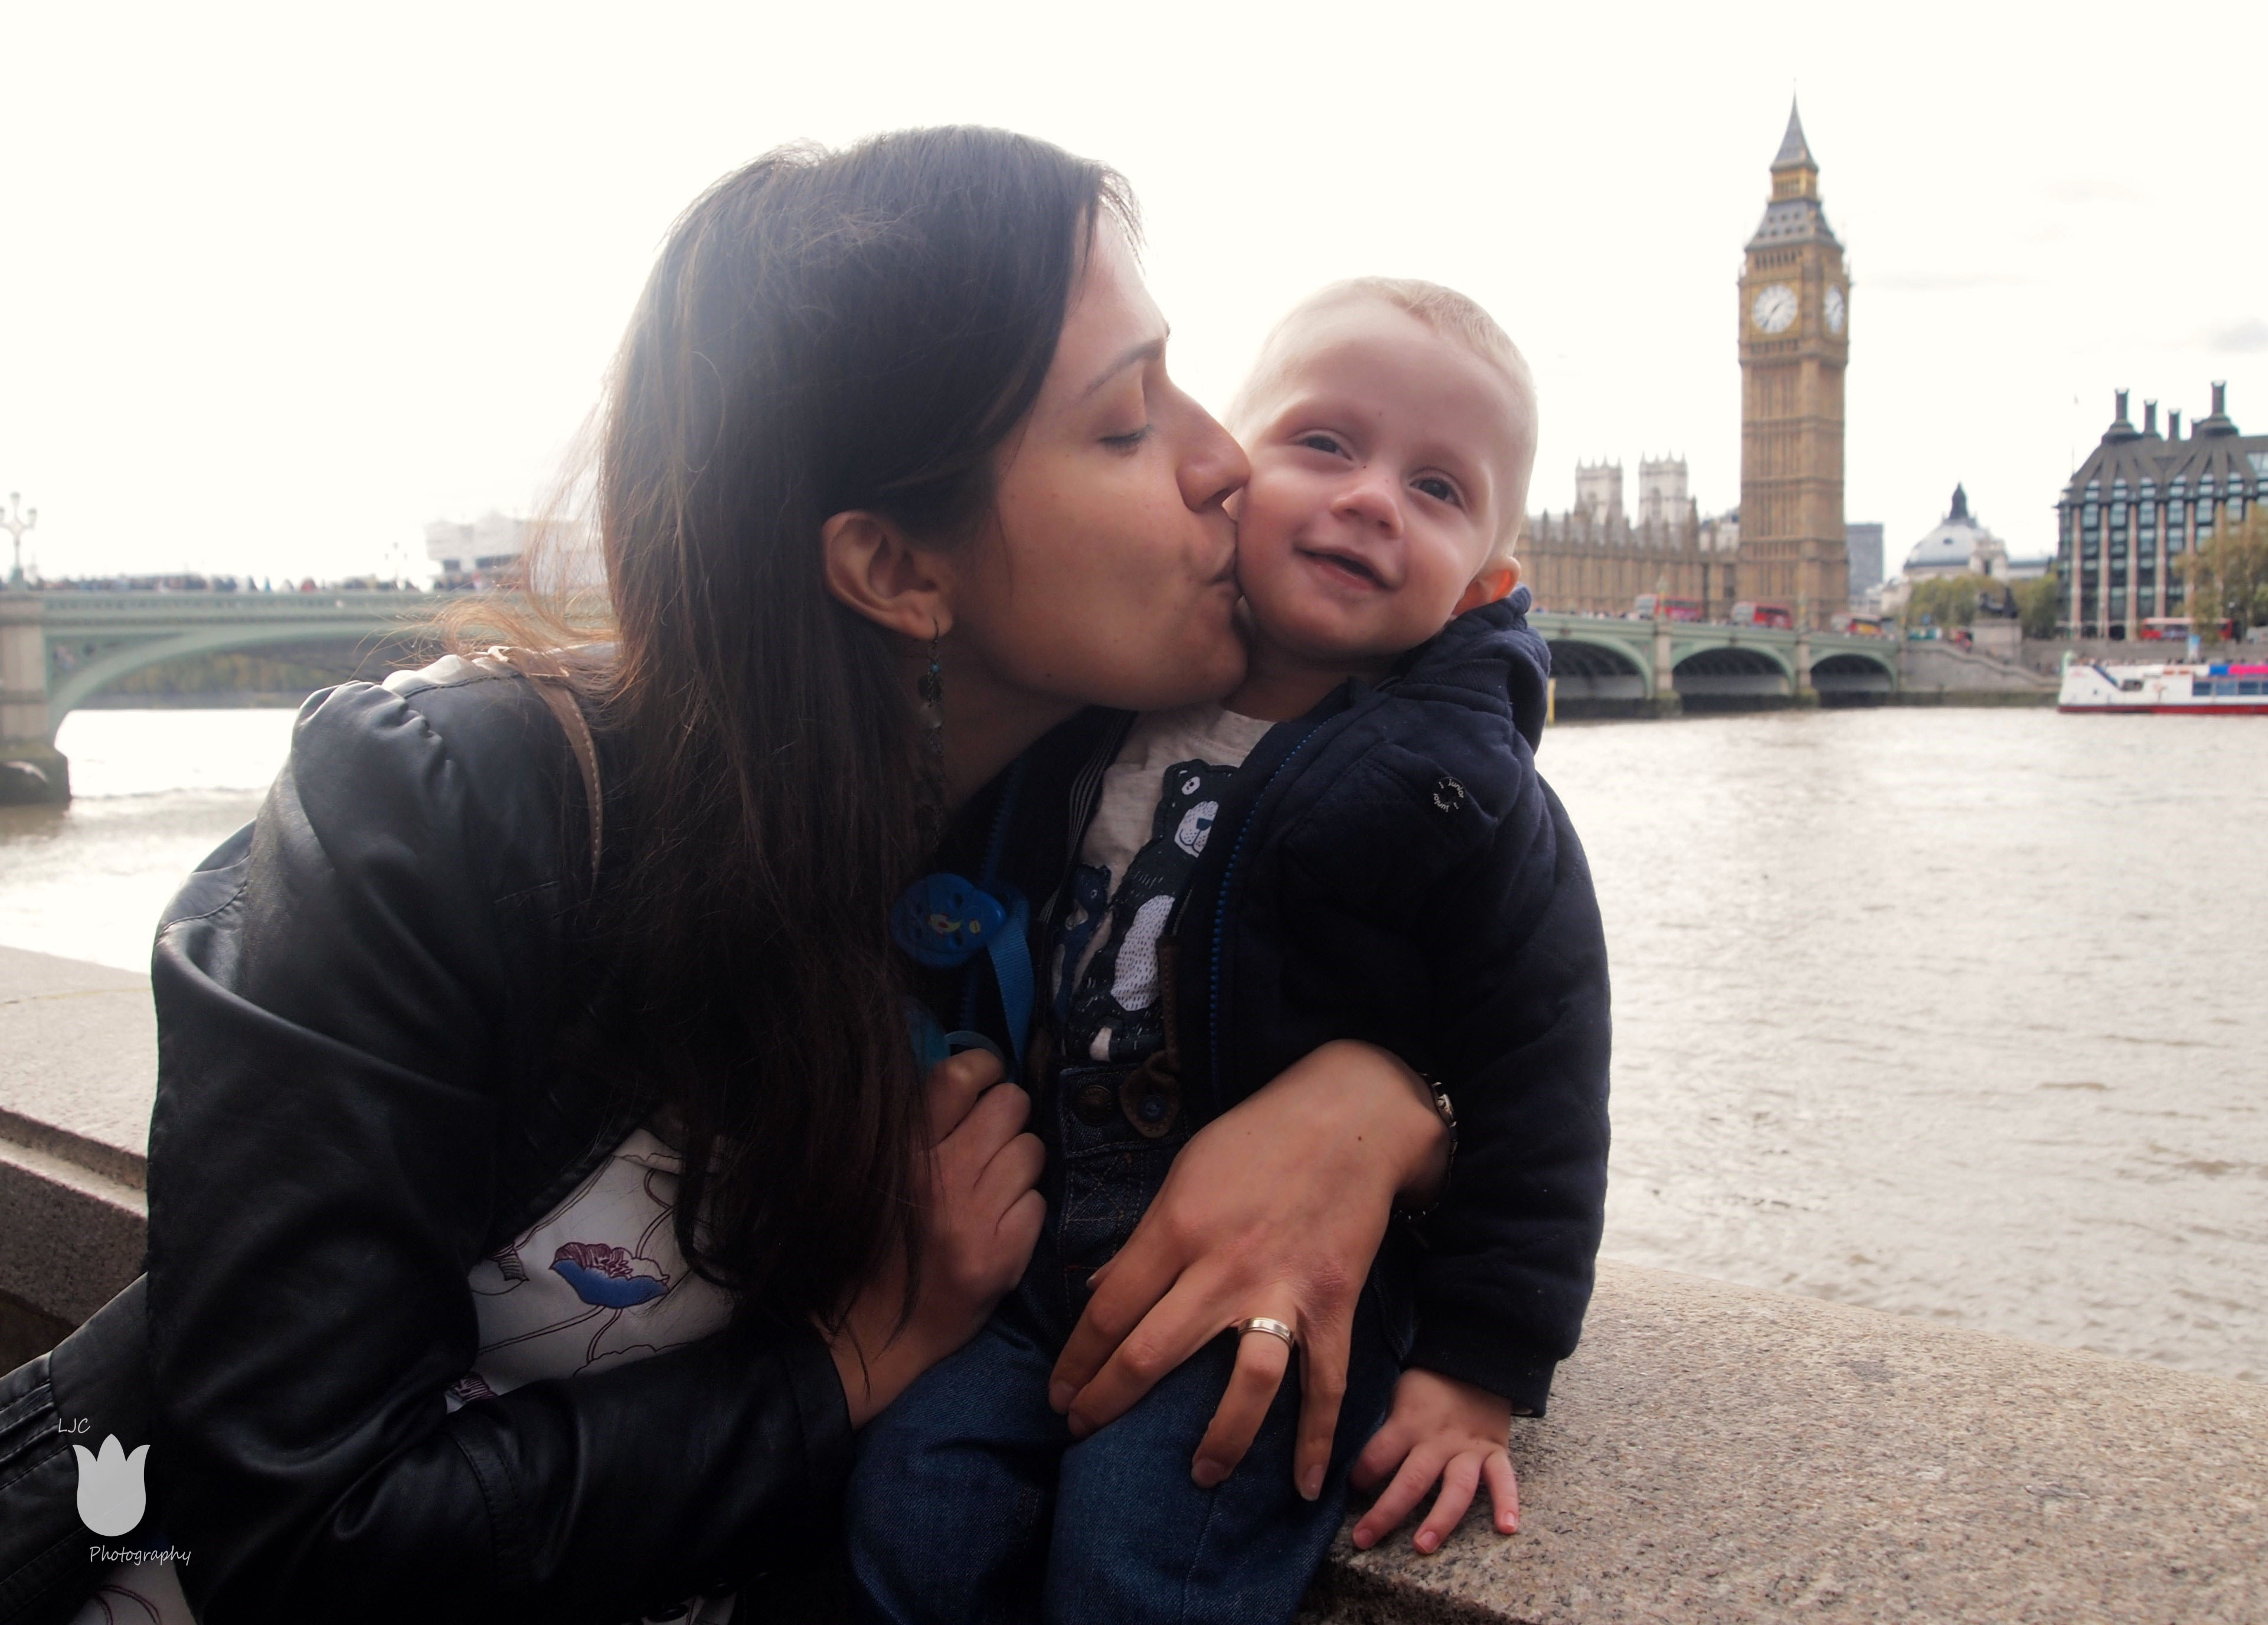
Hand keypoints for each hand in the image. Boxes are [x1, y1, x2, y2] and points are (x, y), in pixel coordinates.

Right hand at [828, 1048, 1044, 1426]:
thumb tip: (964, 1078)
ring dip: (1019, 1163)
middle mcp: (939, 1178)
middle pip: (1010, 1105)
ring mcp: (975, 1218)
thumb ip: (914, 1125)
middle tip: (993, 1137)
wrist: (867, 1332)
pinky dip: (1024, 1211)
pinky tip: (999, 1226)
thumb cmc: (869, 1243)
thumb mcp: (874, 1170)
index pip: (957, 1077)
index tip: (983, 1078)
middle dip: (1008, 1115)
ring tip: (994, 1185)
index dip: (982, 1067)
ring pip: (1032, 1151)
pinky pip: (1038, 1203)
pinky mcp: (1003, 1257)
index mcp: (900, 1151)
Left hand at [1046, 1041, 1448, 1498]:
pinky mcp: (1334, 1303)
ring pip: (1246, 1384)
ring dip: (1219, 1439)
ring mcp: (1284, 1289)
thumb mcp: (1183, 1173)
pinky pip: (1325, 1382)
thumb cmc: (1257, 1137)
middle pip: (1152, 1354)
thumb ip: (1141, 1239)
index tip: (1058, 1396)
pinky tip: (1303, 1485)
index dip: (1076, 1362)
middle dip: (1109, 1402)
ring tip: (1198, 1474)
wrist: (1351, 1116)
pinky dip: (1317, 1438)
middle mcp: (1224, 1267)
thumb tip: (1097, 1291)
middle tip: (1083, 1432)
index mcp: (1177, 1228)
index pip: (1108, 1312)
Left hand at [1349, 1369, 1517, 1552]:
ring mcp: (1469, 1449)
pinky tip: (1507, 1528)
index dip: (1361, 1474)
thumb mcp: (1397, 1392)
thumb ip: (1383, 1425)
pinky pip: (1504, 1479)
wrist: (1475, 1361)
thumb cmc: (1427, 1382)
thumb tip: (1347, 1448)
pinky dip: (1508, 1503)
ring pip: (1456, 1488)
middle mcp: (1438, 1440)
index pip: (1378, 1454)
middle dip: (1386, 1513)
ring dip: (1440, 1520)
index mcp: (1409, 1422)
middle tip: (1363, 1539)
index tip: (1349, 1490)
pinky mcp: (1495, 1453)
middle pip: (1412, 1481)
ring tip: (1423, 1545)